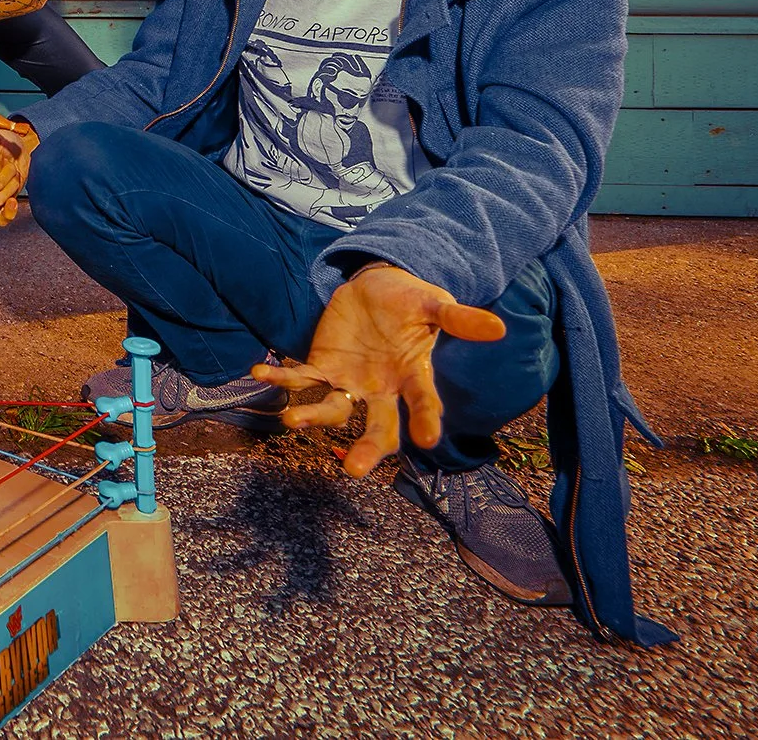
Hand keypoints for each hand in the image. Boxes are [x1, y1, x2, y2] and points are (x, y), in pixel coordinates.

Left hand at [252, 264, 506, 478]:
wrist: (376, 286)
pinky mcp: (322, 367)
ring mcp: (350, 382)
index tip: (429, 440)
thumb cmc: (410, 301)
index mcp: (413, 376)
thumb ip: (458, 319)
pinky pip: (300, 379)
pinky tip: (258, 374)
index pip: (424, 404)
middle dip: (366, 449)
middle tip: (353, 470)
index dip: (427, 420)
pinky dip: (280, 379)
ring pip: (333, 410)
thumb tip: (498, 328)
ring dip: (312, 416)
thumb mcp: (433, 304)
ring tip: (292, 420)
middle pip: (377, 428)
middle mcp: (382, 390)